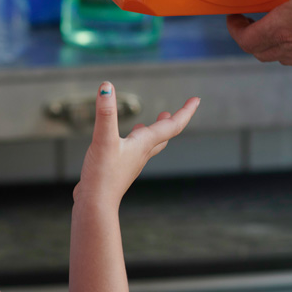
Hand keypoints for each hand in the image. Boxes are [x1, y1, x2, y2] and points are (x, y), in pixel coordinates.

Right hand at [74, 82, 198, 207]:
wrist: (95, 204)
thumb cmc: (102, 175)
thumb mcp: (104, 139)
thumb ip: (105, 113)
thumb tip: (106, 86)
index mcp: (143, 144)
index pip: (172, 126)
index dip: (185, 111)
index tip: (197, 99)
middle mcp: (141, 153)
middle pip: (162, 136)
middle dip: (169, 122)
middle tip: (173, 112)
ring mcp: (130, 163)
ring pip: (147, 145)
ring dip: (150, 132)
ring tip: (146, 123)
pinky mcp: (117, 169)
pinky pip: (130, 153)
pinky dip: (131, 142)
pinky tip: (121, 143)